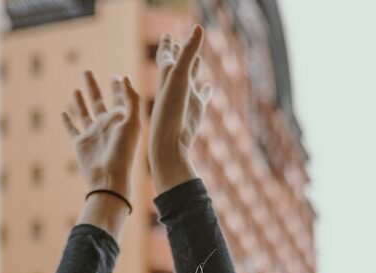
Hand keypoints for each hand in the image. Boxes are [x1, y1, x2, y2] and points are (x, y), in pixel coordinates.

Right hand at [61, 70, 140, 200]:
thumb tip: (124, 78)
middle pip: (99, 102)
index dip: (118, 87)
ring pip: (84, 113)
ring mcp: (92, 135)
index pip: (120, 100)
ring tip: (76, 88)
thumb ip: (131, 100)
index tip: (116, 76)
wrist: (108, 178)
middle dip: (94, 87)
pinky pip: (72, 129)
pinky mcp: (80, 144)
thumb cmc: (123, 152)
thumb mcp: (132, 122)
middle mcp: (106, 126)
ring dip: (80, 101)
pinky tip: (63, 112)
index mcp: (120, 121)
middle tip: (87, 71)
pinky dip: (67, 121)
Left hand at [149, 24, 212, 179]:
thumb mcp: (179, 76)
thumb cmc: (170, 109)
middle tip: (176, 39)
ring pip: (191, 77)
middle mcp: (175, 84)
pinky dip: (206, 91)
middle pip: (176, 62)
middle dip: (177, 51)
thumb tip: (199, 27)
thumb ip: (189, 52)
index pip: (166, 55)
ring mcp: (187, 96)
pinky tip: (209, 86)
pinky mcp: (197, 109)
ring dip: (193, 66)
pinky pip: (203, 96)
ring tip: (198, 57)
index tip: (167, 35)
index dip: (167, 44)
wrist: (171, 141)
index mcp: (166, 75)